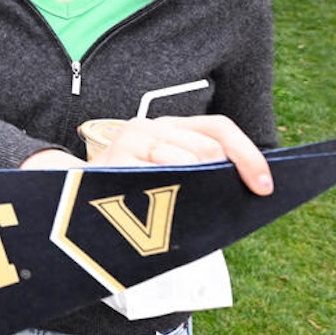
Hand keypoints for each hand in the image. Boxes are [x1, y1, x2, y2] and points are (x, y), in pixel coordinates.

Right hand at [90, 115, 272, 195]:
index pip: (220, 128)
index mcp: (169, 125)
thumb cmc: (131, 191)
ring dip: (197, 189)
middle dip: (222, 177)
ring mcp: (130, 142)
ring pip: (186, 161)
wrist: (70, 196)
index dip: (249, 155)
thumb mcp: (166, 174)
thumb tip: (248, 189)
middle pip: (206, 147)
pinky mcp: (115, 164)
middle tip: (222, 202)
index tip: (265, 188)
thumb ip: (198, 173)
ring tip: (190, 207)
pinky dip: (171, 196)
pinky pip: (158, 179)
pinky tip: (169, 209)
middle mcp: (149, 127)